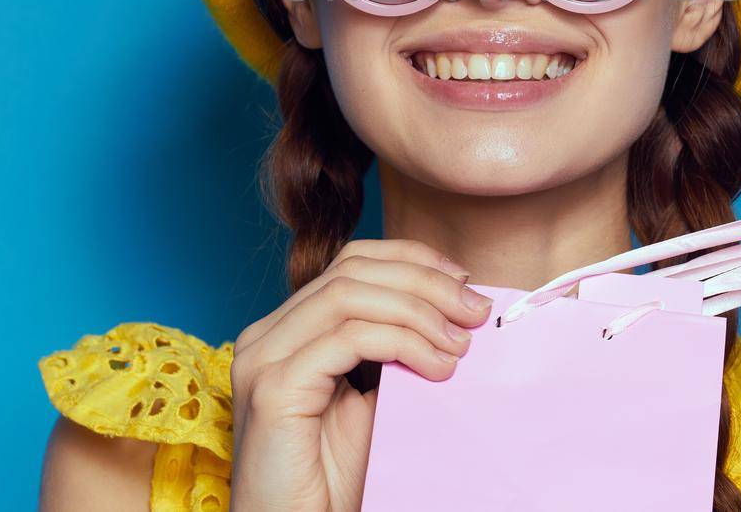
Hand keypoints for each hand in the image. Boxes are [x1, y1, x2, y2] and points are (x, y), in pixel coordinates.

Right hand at [228, 239, 493, 511]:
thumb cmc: (332, 480)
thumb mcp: (372, 399)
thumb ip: (393, 350)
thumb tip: (454, 311)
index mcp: (287, 329)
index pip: (351, 263)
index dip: (412, 260)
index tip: (463, 280)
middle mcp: (267, 334)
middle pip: (353, 270)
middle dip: (425, 282)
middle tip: (475, 311)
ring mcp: (264, 356)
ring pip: (351, 294)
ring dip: (419, 311)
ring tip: (459, 344)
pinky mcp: (274, 386)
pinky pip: (350, 338)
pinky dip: (403, 342)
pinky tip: (436, 366)